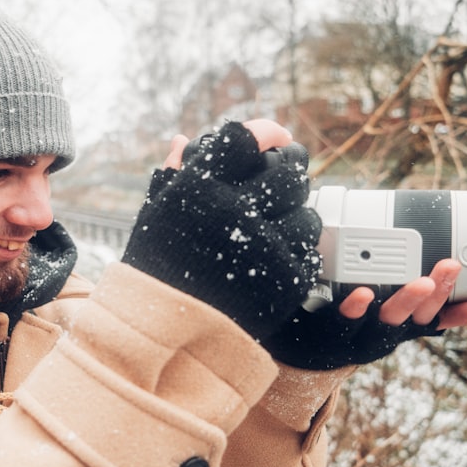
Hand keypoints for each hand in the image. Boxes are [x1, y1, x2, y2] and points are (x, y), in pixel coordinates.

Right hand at [122, 120, 321, 343]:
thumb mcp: (156, 216)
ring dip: (297, 214)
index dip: (266, 132)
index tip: (274, 137)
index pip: (244, 139)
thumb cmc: (157, 270)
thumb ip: (174, 174)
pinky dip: (298, 251)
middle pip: (287, 173)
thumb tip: (185, 140)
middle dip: (290, 172)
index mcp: (196, 188)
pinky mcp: (285, 279)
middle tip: (285, 179)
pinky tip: (279, 255)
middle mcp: (231, 211)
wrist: (165, 333)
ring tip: (279, 225)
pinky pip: (309, 251)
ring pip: (307, 213)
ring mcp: (262, 246)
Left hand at [264, 259, 466, 369]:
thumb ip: (429, 311)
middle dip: (428, 298)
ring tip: (417, 284)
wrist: (295, 350)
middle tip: (442, 274)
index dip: (454, 310)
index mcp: (396, 330)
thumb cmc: (349, 329)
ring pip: (382, 323)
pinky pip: (340, 323)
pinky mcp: (325, 333)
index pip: (432, 320)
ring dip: (401, 303)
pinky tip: (362, 295)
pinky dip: (353, 310)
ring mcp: (353, 337)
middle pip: (410, 321)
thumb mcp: (391, 323)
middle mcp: (379, 337)